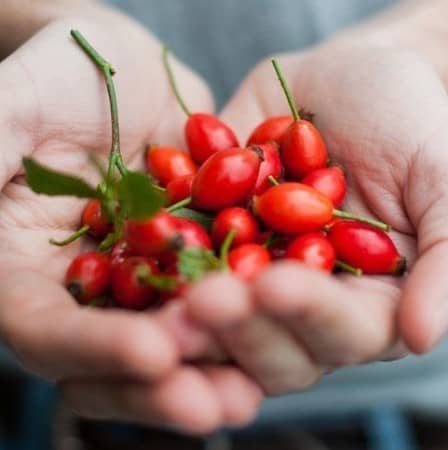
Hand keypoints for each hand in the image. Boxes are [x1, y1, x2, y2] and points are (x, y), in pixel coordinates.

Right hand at [0, 12, 261, 431]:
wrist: (119, 71)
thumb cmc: (55, 80)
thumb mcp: (13, 107)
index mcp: (25, 268)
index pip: (46, 326)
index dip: (92, 347)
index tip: (152, 353)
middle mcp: (86, 287)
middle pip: (114, 355)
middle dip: (163, 384)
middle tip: (215, 406)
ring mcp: (141, 276)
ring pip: (172, 336)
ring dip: (212, 367)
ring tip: (250, 393)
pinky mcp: (189, 254)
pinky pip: (215, 295)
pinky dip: (244, 318)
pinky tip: (280, 332)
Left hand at [184, 41, 447, 394]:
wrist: (341, 81)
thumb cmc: (406, 118)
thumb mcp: (439, 175)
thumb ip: (444, 254)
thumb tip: (423, 334)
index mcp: (365, 299)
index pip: (341, 330)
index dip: (309, 314)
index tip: (276, 286)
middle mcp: (302, 301)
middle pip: (270, 340)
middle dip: (239, 322)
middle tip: (206, 300)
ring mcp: (250, 272)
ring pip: (217, 312)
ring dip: (188, 306)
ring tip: (164, 287)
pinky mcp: (209, 239)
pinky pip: (179, 254)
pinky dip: (156, 253)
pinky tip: (132, 247)